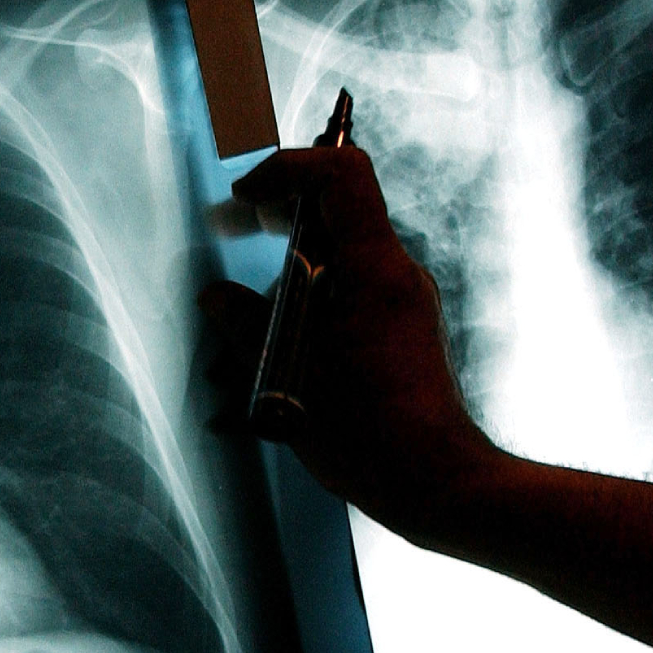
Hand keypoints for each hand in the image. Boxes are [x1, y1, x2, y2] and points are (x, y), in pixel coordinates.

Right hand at [205, 146, 496, 532]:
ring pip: (331, 273)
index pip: (341, 174)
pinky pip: (344, 307)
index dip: (288, 169)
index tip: (246, 198)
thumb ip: (246, 322)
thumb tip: (216, 298)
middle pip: (330, 222)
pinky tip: (266, 378)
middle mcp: (396, 276)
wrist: (436, 484)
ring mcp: (401, 306)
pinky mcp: (399, 336)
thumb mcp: (289, 373)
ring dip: (279, 300)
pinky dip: (304, 325)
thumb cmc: (373, 433)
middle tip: (231, 236)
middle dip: (272, 235)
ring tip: (234, 360)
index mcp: (376, 268)